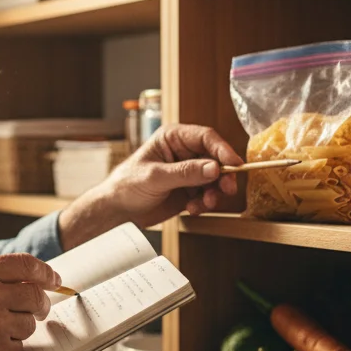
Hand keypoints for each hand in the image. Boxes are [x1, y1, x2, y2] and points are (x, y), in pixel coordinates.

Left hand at [60, 124, 244, 243]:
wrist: (117, 212)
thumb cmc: (126, 186)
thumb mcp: (156, 177)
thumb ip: (185, 172)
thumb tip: (214, 168)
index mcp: (172, 138)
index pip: (205, 137)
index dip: (222, 150)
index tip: (234, 164)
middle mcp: (183, 152)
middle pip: (215, 158)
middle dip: (222, 175)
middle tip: (225, 189)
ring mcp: (187, 172)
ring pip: (214, 179)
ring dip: (213, 192)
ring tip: (204, 203)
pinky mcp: (188, 190)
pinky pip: (207, 194)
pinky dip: (204, 203)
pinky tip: (192, 208)